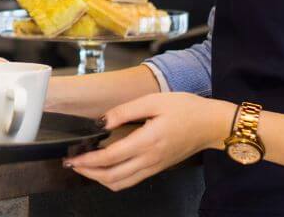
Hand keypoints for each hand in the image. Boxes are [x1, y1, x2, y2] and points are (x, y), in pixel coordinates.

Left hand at [65, 92, 234, 190]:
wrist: (211, 124)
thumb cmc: (186, 109)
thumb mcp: (154, 100)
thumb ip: (125, 110)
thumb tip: (103, 121)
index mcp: (147, 142)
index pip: (110, 158)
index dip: (87, 161)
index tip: (73, 157)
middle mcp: (150, 160)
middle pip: (111, 177)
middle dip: (88, 173)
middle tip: (72, 163)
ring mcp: (154, 167)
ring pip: (120, 183)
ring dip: (99, 179)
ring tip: (85, 167)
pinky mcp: (157, 168)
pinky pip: (130, 180)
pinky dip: (113, 178)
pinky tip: (106, 168)